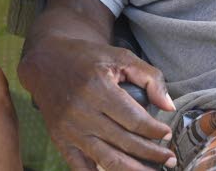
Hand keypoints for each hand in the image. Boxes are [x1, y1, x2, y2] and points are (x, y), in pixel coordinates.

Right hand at [19, 36, 176, 169]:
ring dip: (134, 170)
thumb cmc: (86, 58)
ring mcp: (70, 129)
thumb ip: (149, 77)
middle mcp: (82, 111)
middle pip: (124, 142)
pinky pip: (82, 168)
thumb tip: (168, 106)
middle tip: (169, 158)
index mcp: (97, 87)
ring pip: (107, 160)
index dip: (155, 131)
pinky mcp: (60, 140)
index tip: (167, 134)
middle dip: (152, 154)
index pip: (134, 119)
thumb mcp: (119, 56)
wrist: (46, 61)